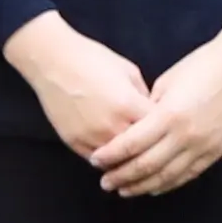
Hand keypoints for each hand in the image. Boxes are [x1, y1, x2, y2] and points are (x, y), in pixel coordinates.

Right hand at [2, 13, 153, 159]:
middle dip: (149, 150)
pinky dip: (108, 161)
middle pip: (141, 151)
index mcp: (129, 105)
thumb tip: (152, 115)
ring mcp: (92, 137)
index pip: (158, 130)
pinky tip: (114, 156)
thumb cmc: (93, 59)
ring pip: (119, 163)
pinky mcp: (75, 143)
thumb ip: (143, 96)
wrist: (53, 60)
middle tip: (156, 151)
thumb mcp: (128, 71)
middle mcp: (112, 126)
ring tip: (136, 159)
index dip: (165, 131)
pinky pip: (98, 161)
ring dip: (128, 161)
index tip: (168, 132)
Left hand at [88, 25, 221, 197]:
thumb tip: (131, 131)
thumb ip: (148, 111)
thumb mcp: (166, 84)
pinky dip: (168, 183)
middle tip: (105, 181)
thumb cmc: (198, 67)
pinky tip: (153, 187)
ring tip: (124, 190)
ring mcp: (204, 146)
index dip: (111, 155)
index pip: (132, 144)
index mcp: (169, 115)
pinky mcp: (216, 152)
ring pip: (167, 176)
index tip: (95, 160)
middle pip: (146, 166)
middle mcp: (186, 135)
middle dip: (122, 176)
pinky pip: (188, 175)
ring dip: (142, 186)